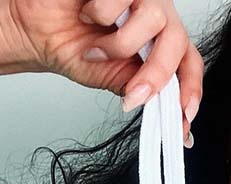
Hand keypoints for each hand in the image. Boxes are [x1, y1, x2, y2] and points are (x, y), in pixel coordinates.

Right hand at [0, 0, 202, 142]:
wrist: (38, 33)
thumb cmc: (76, 50)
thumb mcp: (115, 80)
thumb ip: (145, 91)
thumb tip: (174, 122)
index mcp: (161, 42)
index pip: (190, 62)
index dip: (192, 89)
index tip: (184, 116)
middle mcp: (156, 16)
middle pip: (177, 40)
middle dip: (157, 73)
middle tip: (134, 93)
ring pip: (154, 18)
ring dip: (120, 45)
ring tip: (96, 49)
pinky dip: (100, 14)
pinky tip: (86, 15)